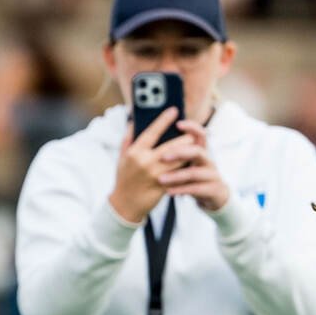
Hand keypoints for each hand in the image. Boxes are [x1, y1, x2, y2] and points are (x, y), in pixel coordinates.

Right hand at [110, 108, 203, 222]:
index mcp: (135, 152)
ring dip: (189, 153)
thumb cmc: (124, 178)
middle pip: (172, 145)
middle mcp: (146, 162)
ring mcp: (156, 175)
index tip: (174, 110)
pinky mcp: (164, 186)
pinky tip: (191, 162)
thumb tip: (133, 121)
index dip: (164, 120)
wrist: (125, 204)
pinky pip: (180, 174)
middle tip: (191, 134)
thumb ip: (128, 138)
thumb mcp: (122, 157)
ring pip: (180, 159)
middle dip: (185, 139)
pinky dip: (186, 167)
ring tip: (193, 147)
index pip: (152, 132)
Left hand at [159, 116, 231, 213]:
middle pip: (197, 151)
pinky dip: (181, 190)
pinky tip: (168, 192)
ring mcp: (212, 175)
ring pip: (195, 173)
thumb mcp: (186, 163)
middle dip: (180, 152)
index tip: (178, 123)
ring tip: (161, 179)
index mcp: (201, 151)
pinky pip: (196, 189)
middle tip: (163, 156)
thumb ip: (175, 152)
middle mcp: (208, 160)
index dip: (192, 127)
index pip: (200, 134)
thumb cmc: (193, 177)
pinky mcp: (213, 190)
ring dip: (177, 176)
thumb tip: (154, 138)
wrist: (214, 198)